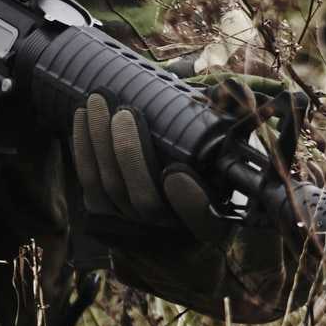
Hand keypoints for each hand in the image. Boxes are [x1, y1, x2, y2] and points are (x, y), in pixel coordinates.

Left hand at [69, 93, 225, 238]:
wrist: (169, 226)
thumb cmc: (206, 181)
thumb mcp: (227, 164)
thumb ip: (233, 132)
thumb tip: (244, 94)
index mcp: (209, 225)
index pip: (202, 222)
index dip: (190, 204)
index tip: (178, 173)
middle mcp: (169, 232)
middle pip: (144, 198)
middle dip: (128, 152)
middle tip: (123, 111)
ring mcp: (132, 225)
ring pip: (110, 187)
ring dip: (99, 142)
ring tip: (97, 102)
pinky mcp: (103, 214)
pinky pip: (89, 182)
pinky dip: (83, 148)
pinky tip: (81, 117)